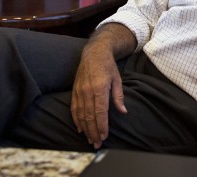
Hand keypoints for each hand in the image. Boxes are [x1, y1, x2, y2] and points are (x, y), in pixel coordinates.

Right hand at [71, 32, 128, 147]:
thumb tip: (123, 112)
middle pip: (89, 116)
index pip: (100, 111)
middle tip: (97, 144)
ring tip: (89, 140)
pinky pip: (74, 108)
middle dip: (93, 131)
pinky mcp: (74, 91)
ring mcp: (79, 91)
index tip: (104, 136)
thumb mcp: (117, 79)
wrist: (93, 53)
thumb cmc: (108, 66)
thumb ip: (118, 96)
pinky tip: (80, 128)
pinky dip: (76, 120)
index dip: (101, 125)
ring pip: (80, 114)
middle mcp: (88, 91)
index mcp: (100, 88)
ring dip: (85, 129)